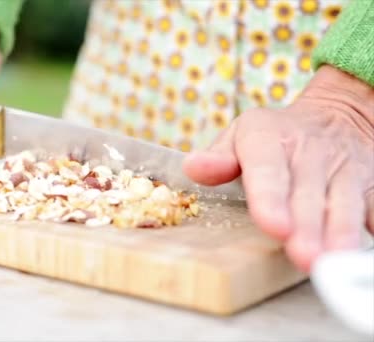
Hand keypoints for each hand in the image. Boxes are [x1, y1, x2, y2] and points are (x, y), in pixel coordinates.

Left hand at [183, 65, 373, 271]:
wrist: (336, 118)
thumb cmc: (275, 136)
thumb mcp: (241, 135)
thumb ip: (219, 157)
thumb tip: (193, 168)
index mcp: (269, 138)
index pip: (268, 169)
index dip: (271, 197)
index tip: (272, 224)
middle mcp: (310, 153)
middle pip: (307, 193)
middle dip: (306, 226)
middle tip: (302, 254)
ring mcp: (344, 169)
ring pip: (344, 202)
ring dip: (340, 232)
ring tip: (333, 259)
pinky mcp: (370, 185)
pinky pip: (373, 206)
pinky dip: (369, 226)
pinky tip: (357, 253)